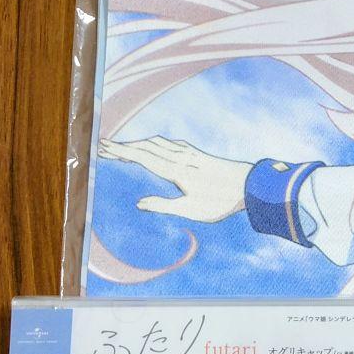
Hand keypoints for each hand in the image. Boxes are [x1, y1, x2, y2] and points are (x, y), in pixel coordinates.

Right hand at [101, 136, 250, 222]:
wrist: (250, 184)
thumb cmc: (221, 201)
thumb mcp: (191, 210)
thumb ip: (164, 206)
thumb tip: (140, 203)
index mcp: (175, 170)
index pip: (142, 158)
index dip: (121, 152)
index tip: (103, 148)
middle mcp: (180, 157)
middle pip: (146, 148)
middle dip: (124, 147)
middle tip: (104, 147)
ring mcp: (190, 154)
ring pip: (158, 144)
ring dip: (139, 144)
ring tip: (124, 148)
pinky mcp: (198, 154)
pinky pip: (171, 144)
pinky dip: (156, 143)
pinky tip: (156, 145)